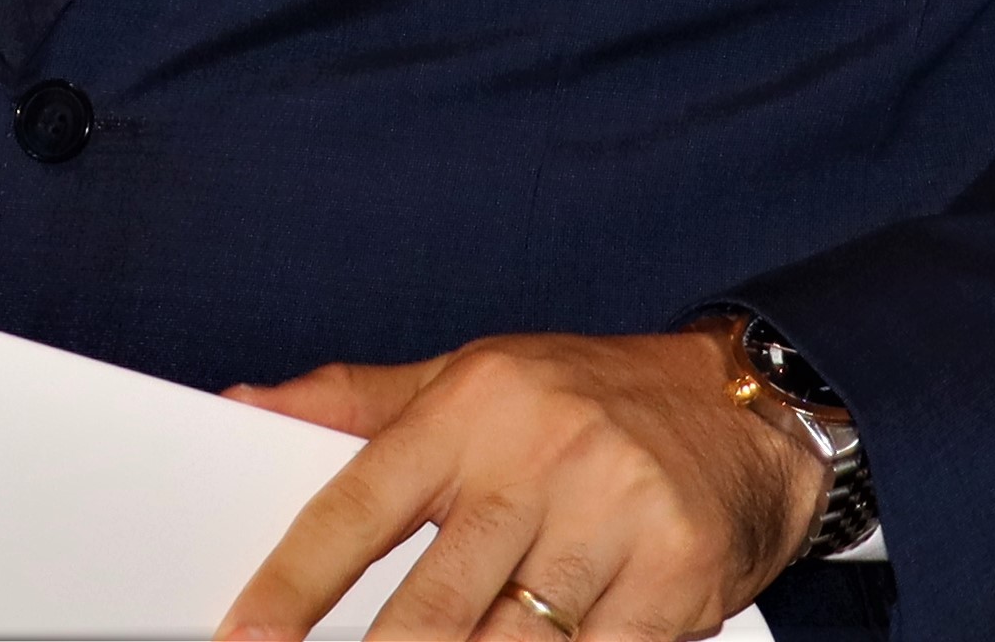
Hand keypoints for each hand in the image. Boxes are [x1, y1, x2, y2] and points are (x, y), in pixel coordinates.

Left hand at [217, 323, 826, 640]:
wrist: (749, 407)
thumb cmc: (589, 397)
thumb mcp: (469, 377)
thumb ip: (357, 401)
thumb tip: (246, 404)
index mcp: (470, 407)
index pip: (358, 506)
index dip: (294, 582)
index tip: (246, 634)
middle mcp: (539, 455)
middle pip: (431, 603)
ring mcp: (612, 515)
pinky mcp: (675, 573)